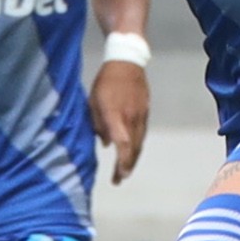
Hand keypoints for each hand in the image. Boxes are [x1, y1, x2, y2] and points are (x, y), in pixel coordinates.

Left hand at [90, 55, 150, 182]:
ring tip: (125, 169)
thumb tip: (105, 143)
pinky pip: (142, 133)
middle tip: (120, 179)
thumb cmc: (106, 81)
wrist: (128, 61)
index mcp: (117, 116)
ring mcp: (141, 115)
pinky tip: (131, 150)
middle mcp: (132, 118)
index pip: (122, 145)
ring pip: (140, 142)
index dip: (122, 162)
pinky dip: (137, 145)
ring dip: (133, 158)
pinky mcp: (146, 111)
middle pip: (134, 149)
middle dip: (127, 166)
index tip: (118, 175)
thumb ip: (98, 123)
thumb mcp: (93, 101)